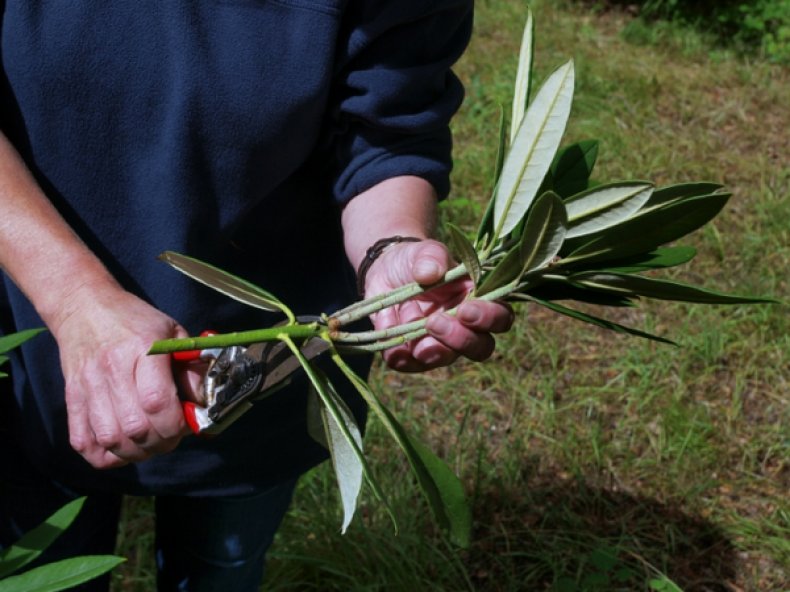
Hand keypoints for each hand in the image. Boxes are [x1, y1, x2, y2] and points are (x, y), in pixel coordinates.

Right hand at [51, 282, 200, 468]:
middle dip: (162, 441)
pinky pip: (83, 442)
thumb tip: (203, 403)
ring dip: (137, 452)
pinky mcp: (71, 399)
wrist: (84, 307)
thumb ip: (191, 367)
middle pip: (136, 428)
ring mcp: (87, 387)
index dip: (177, 424)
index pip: (157, 402)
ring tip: (150, 442)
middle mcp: (111, 370)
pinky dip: (105, 455)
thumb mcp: (172, 332)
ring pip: (111, 439)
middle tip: (172, 435)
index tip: (187, 423)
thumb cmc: (135, 320)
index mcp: (142, 349)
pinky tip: (123, 447)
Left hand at [364, 239, 513, 371]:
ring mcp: (439, 343)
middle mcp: (464, 328)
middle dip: (460, 339)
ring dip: (431, 350)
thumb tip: (431, 272)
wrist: (383, 271)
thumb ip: (432, 256)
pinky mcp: (412, 352)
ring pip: (446, 359)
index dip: (489, 318)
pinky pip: (410, 364)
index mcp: (477, 300)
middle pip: (481, 348)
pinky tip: (394, 348)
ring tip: (412, 329)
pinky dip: (402, 358)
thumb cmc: (415, 261)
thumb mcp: (423, 251)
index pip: (500, 317)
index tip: (465, 309)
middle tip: (435, 321)